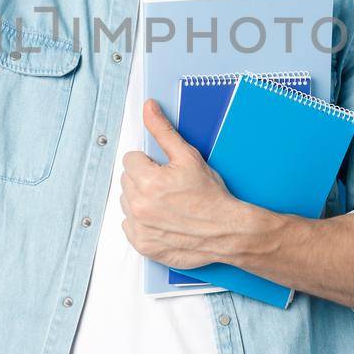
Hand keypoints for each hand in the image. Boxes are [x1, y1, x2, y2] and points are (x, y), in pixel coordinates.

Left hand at [120, 98, 252, 269]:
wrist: (227, 232)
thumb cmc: (211, 196)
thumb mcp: (189, 157)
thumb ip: (163, 131)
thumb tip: (149, 108)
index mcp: (148, 181)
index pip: (130, 159)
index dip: (149, 162)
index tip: (164, 171)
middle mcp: (140, 206)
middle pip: (126, 180)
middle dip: (143, 179)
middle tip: (168, 187)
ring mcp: (140, 228)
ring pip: (127, 202)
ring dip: (141, 200)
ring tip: (166, 204)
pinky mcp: (142, 245)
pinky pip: (129, 225)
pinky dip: (142, 223)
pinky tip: (162, 219)